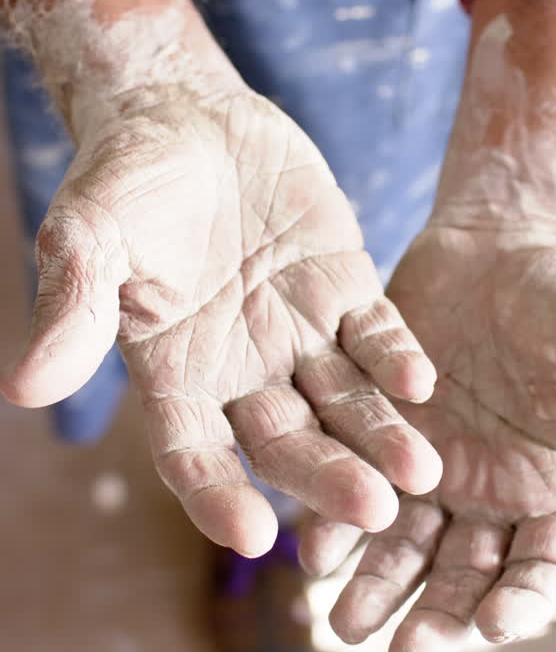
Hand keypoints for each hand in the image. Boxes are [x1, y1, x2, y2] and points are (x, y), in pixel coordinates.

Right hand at [0, 83, 439, 554]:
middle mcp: (243, 370)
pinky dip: (396, 358)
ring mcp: (299, 333)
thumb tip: (23, 389)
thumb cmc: (124, 181)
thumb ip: (74, 308)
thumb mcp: (88, 236)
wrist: (185, 116)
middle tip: (374, 511)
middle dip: (328, 477)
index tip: (250, 535)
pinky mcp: (344, 287)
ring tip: (419, 473)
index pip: (194, 453)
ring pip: (344, 401)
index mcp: (175, 375)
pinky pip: (377, 334)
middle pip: (288, 442)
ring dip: (380, 436)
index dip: (218, 494)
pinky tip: (420, 383)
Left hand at [310, 222, 555, 651]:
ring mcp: (428, 464)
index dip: (521, 602)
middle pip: (460, 576)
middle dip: (432, 619)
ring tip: (340, 621)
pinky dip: (333, 516)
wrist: (506, 235)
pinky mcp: (376, 428)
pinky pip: (353, 482)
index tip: (495, 626)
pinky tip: (311, 544)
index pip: (540, 570)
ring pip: (399, 544)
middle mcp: (487, 493)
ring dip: (373, 586)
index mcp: (552, 493)